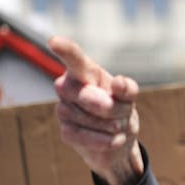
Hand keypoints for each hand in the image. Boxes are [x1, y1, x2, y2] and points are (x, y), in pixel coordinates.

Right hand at [49, 36, 143, 184]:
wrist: (118, 140)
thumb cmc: (121, 110)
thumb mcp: (129, 98)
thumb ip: (127, 88)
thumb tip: (118, 82)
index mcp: (84, 72)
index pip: (74, 58)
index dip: (65, 50)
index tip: (54, 42)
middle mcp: (68, 87)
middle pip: (90, 98)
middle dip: (114, 109)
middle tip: (123, 112)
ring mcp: (63, 110)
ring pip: (92, 120)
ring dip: (114, 126)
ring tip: (116, 125)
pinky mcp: (66, 133)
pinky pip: (87, 138)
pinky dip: (107, 141)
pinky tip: (113, 140)